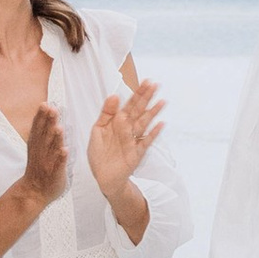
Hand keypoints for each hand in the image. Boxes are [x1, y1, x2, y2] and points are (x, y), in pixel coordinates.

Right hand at [21, 102, 69, 208]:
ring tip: (59, 128)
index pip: (38, 128)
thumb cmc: (38, 168)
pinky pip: (58, 165)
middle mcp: (41, 152)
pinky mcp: (54, 174)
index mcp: (36, 145)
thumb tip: (47, 114)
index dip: (41, 116)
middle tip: (52, 109)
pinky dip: (61, 158)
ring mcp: (47, 163)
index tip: (45, 104)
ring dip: (55, 139)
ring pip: (51, 149)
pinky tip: (65, 150)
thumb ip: (42, 132)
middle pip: (44, 135)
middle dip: (48, 122)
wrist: (33, 191)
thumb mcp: (36, 148)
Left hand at [87, 75, 163, 200]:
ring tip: (162, 102)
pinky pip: (146, 141)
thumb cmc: (100, 154)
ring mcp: (133, 140)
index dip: (136, 93)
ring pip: (144, 123)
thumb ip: (106, 113)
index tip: (144, 81)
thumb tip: (114, 96)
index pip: (129, 104)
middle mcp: (127, 129)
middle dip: (146, 98)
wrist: (102, 176)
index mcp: (117, 122)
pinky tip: (160, 125)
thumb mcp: (97, 130)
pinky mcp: (137, 152)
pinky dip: (153, 133)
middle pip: (138, 110)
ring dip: (153, 112)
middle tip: (155, 85)